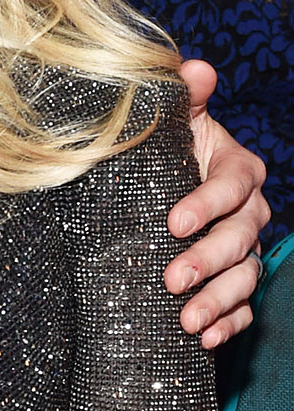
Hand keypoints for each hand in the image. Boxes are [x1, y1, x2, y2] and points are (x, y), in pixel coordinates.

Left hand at [167, 58, 268, 349]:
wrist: (161, 192)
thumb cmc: (168, 155)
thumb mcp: (172, 125)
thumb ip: (182, 99)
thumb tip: (193, 69)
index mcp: (237, 169)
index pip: (231, 185)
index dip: (207, 202)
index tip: (174, 221)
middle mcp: (250, 211)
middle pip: (241, 237)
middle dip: (209, 260)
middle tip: (174, 279)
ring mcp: (245, 250)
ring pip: (245, 277)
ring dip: (219, 301)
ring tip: (188, 322)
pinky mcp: (235, 284)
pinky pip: (243, 309)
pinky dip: (228, 326)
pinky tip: (206, 340)